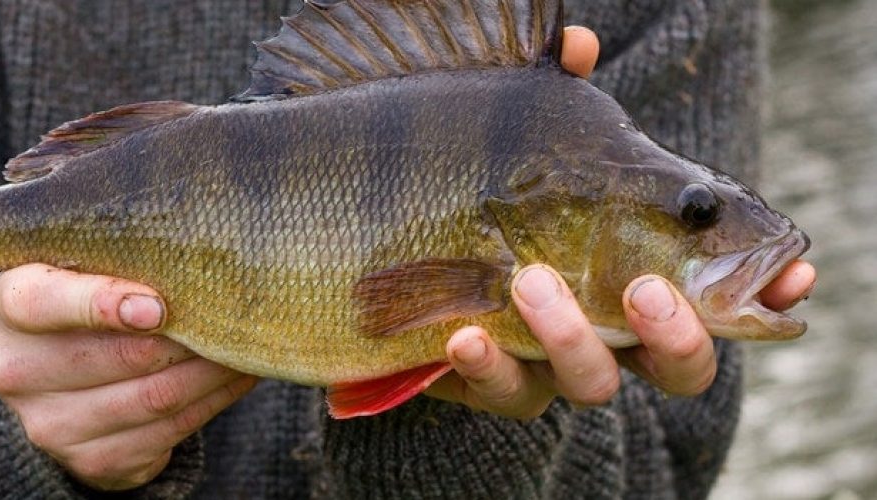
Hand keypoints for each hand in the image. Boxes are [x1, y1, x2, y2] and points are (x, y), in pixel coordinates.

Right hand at [0, 264, 256, 490]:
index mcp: (9, 305)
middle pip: (118, 354)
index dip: (103, 304)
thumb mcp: (81, 271)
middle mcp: (16, 369)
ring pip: (154, 396)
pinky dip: (213, 400)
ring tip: (244, 342)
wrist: (67, 388)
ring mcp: (49, 424)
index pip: (44, 302)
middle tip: (231, 312)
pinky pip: (170, 430)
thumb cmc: (87, 305)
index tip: (158, 306)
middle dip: (186, 333)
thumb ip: (116, 260)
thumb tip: (193, 255)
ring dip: (211, 369)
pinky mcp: (92, 460)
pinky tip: (235, 375)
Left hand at [425, 27, 818, 417]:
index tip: (793, 277)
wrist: (412, 254)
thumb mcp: (526, 145)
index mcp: (643, 278)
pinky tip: (466, 335)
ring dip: (570, 334)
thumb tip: (574, 45)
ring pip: (592, 381)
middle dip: (676, 334)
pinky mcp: (493, 380)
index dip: (766, 297)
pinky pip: (504, 394)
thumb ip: (559, 103)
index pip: (722, 302)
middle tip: (644, 288)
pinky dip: (490, 368)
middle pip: (681, 366)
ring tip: (530, 280)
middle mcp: (612, 331)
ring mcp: (554, 362)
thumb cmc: (492, 194)